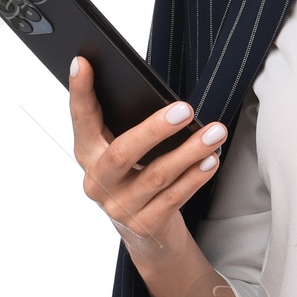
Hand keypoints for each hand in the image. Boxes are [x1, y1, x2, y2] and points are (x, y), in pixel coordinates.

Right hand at [68, 56, 224, 269]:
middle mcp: (97, 181)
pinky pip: (173, 198)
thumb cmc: (139, 177)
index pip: (81, 118)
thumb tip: (165, 102)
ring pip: (157, 175)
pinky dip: (194, 177)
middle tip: (185, 109)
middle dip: (156, 128)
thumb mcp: (129, 152)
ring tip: (215, 133)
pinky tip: (210, 161)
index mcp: (88, 154)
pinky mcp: (144, 225)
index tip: (84, 63)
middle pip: (124, 152)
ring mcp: (119, 206)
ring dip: (190, 151)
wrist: (148, 234)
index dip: (81, 91)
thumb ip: (132, 127)